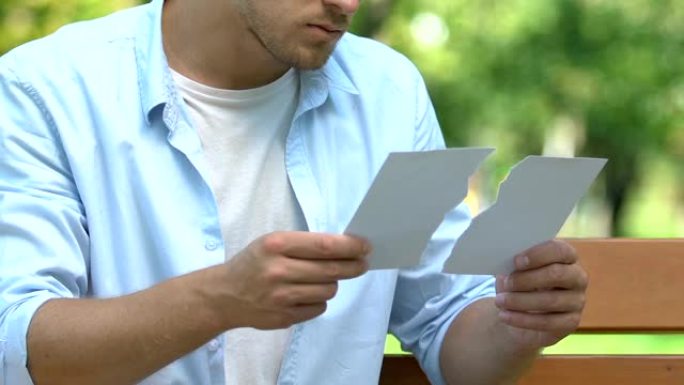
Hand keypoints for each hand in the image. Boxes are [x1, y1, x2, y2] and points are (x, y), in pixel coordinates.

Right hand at [210, 231, 369, 329]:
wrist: (224, 296)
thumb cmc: (254, 263)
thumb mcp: (273, 242)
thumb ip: (305, 244)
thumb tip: (346, 247)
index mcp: (277, 245)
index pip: (325, 246)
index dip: (351, 247)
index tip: (365, 246)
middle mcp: (278, 271)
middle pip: (331, 270)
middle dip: (353, 266)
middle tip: (362, 263)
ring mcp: (281, 297)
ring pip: (328, 290)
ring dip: (332, 283)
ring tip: (322, 278)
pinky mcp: (284, 317)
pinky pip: (318, 308)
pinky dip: (319, 300)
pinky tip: (307, 293)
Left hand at [494, 240, 587, 349]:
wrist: (519, 312)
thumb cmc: (519, 283)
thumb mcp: (515, 271)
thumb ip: (514, 266)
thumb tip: (505, 270)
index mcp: (566, 256)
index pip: (560, 250)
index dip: (538, 255)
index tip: (516, 262)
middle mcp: (577, 277)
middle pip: (557, 274)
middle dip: (527, 279)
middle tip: (506, 283)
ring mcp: (577, 300)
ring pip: (551, 300)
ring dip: (520, 301)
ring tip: (499, 301)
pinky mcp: (572, 322)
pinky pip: (548, 322)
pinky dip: (522, 319)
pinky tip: (504, 316)